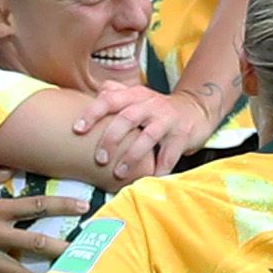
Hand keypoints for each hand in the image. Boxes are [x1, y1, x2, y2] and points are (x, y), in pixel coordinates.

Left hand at [86, 83, 210, 181]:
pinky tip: (148, 180)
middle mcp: (150, 104)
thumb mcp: (136, 95)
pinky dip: (158, 169)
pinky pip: (169, 155)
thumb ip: (113, 92)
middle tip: (99, 159)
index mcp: (134, 94)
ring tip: (119, 173)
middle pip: (126, 118)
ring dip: (131, 157)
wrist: (195, 108)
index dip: (92, 113)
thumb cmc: (157, 108)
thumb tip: (87, 96)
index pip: (109, 99)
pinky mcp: (182, 135)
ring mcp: (167, 119)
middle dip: (110, 139)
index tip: (77, 130)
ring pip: (147, 137)